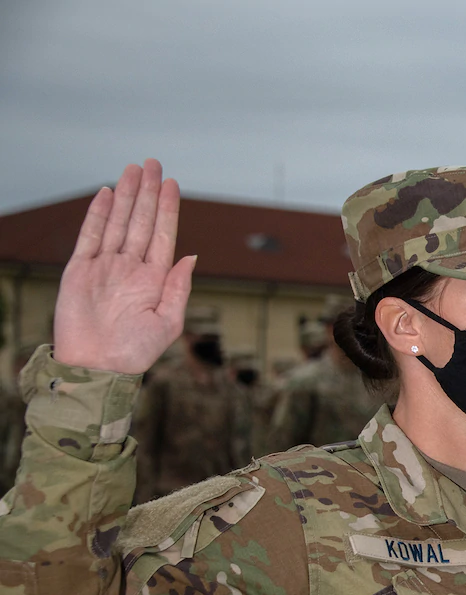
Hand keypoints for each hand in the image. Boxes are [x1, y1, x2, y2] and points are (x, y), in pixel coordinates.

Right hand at [53, 159, 195, 374]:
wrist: (97, 366)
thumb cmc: (134, 352)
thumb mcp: (168, 322)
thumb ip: (179, 288)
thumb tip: (191, 256)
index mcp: (154, 279)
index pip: (164, 235)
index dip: (168, 209)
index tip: (172, 184)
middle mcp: (131, 267)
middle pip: (142, 221)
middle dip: (148, 192)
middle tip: (153, 163)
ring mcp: (106, 266)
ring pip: (118, 222)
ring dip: (126, 195)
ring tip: (133, 169)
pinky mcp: (80, 270)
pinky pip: (90, 236)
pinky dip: (98, 214)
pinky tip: (108, 193)